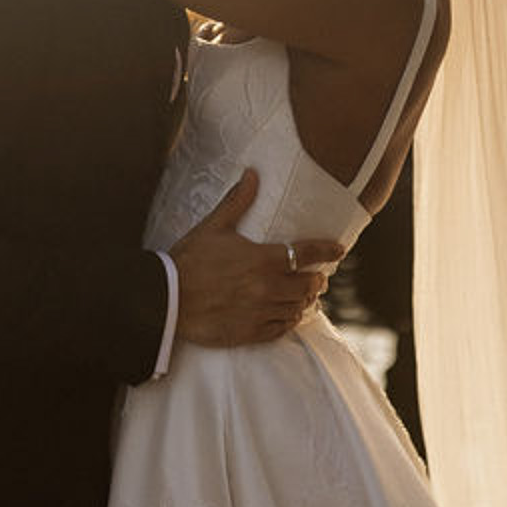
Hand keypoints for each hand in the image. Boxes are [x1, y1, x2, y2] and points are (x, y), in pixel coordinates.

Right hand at [170, 170, 344, 346]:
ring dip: (305, 301)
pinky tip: (289, 315)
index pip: (306, 253)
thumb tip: (252, 173)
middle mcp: (267, 288)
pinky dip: (290, 320)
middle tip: (318, 276)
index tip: (339, 250)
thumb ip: (237, 201)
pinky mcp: (250, 333)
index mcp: (262, 259)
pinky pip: (282, 329)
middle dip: (317, 279)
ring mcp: (260, 313)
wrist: (166, 300)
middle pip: (308, 285)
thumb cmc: (188, 260)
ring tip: (306, 296)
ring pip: (298, 308)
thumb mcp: (213, 227)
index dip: (327, 251)